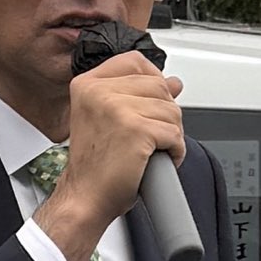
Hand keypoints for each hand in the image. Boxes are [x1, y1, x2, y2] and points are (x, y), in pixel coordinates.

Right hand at [36, 50, 185, 260]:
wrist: (85, 198)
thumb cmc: (95, 166)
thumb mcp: (109, 120)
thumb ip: (138, 95)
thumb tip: (173, 82)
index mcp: (87, 85)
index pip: (134, 62)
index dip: (152, 79)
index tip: (150, 102)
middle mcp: (98, 92)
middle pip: (159, 85)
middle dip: (164, 113)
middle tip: (148, 137)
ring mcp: (117, 109)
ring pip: (171, 110)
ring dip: (170, 134)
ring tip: (150, 150)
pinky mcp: (136, 130)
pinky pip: (174, 133)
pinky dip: (174, 151)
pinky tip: (156, 160)